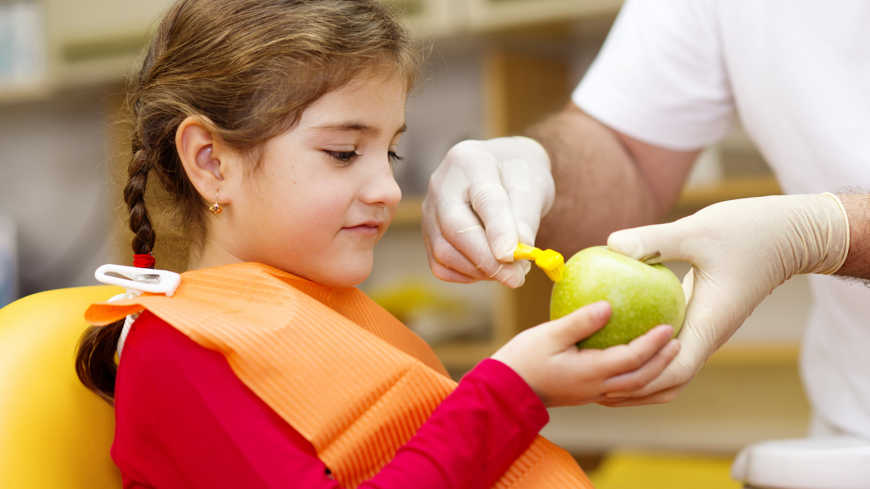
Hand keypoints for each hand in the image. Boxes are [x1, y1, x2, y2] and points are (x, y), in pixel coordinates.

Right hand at [422, 137, 554, 287]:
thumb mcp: (533, 187)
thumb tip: (514, 259)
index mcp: (471, 161)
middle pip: (455, 228)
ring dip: (479, 269)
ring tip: (510, 270)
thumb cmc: (520, 174)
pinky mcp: (428, 233)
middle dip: (486, 259)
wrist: (503, 168)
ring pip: (444, 251)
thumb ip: (525, 221)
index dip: (498, 230)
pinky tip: (489, 269)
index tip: (511, 256)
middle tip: (516, 278)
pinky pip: (440, 264)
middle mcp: (441, 184)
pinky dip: (466, 274)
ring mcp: (430, 210)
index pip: (484, 199)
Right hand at [492, 301, 680, 407]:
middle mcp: (597, 388)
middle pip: (641, 379)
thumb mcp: (548, 335)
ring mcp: (592, 394)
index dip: (653, 344)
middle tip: (678, 340)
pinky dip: (638, 379)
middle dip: (663, 362)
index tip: (668, 326)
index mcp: (590, 373)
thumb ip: (580, 321)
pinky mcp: (586, 394)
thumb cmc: (522, 360)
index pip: (631, 358)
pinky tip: (638, 364)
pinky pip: (622, 390)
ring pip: (634, 389)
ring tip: (666, 354)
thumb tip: (608, 305)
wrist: (504, 391)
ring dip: (654, 372)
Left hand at [601, 194, 848, 406]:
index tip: (603, 380)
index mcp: (709, 325)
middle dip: (630, 389)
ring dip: (637, 374)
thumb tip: (612, 244)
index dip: (638, 382)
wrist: (790, 234)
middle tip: (588, 385)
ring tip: (597, 368)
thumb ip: (657, 239)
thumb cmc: (749, 230)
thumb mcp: (700, 230)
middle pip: (667, 381)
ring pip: (669, 366)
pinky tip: (614, 331)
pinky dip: (643, 346)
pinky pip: (669, 342)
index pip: (673, 371)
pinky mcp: (700, 317)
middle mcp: (707, 335)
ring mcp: (705, 328)